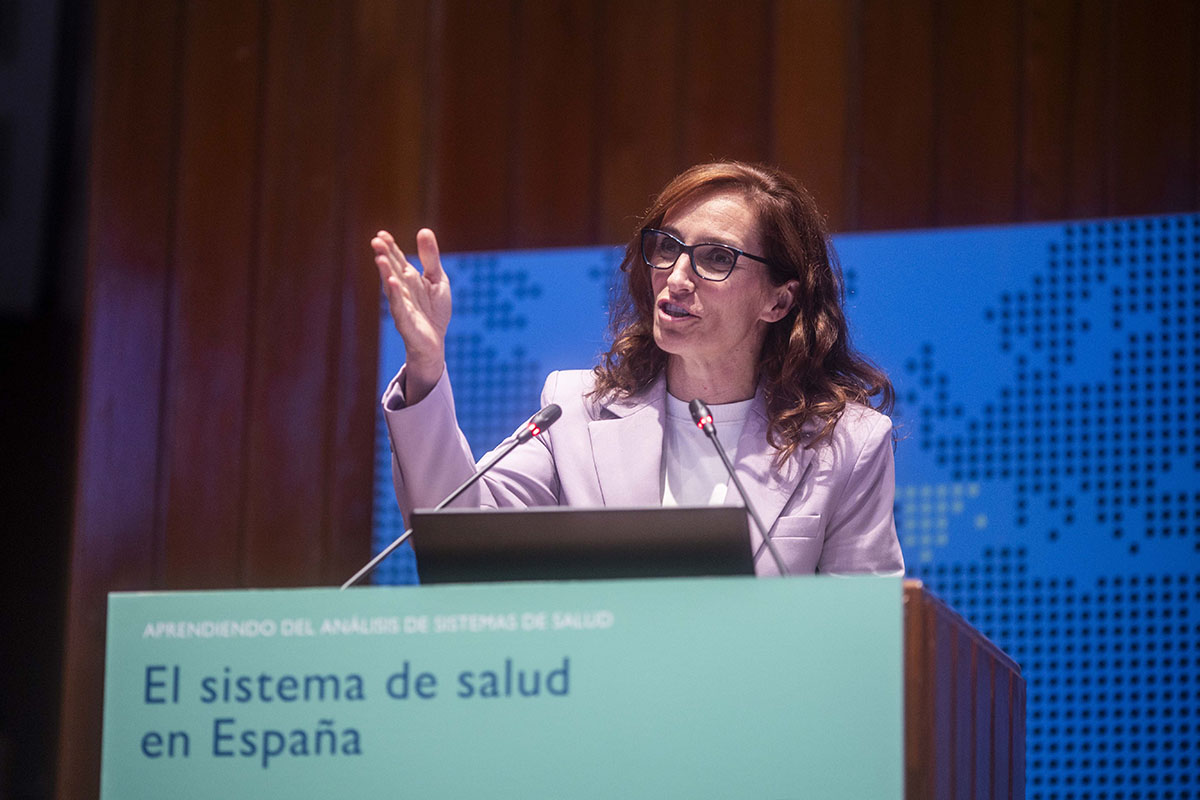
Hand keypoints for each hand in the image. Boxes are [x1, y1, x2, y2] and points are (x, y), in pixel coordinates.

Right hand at [372, 228, 450, 402]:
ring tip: (380, 259)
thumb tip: (423, 230)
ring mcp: (402, 304)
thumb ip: (431, 258)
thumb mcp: (438, 279)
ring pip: (391, 286)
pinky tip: (392, 284)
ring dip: (385, 273)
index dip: (390, 247)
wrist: (435, 342)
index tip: (382, 233)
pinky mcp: (405, 320)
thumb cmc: (435, 310)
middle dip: (384, 256)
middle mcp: (402, 289)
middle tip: (376, 241)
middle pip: (391, 269)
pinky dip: (395, 295)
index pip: (397, 259)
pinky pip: (399, 306)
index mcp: (409, 278)